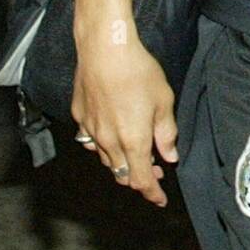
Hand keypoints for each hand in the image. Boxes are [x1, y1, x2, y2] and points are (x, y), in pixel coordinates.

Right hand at [71, 32, 178, 206]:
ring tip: (137, 150)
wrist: (105, 49)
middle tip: (156, 169)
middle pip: (122, 174)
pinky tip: (112, 135)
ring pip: (106, 160)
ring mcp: (91, 130)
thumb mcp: (164, 101)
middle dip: (139, 177)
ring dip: (122, 163)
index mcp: (133, 141)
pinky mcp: (79, 116)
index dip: (152, 193)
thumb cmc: (138, 72)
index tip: (160, 199)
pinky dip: (104, 146)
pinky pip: (91, 141)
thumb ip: (166, 133)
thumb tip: (169, 156)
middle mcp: (109, 142)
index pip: (141, 180)